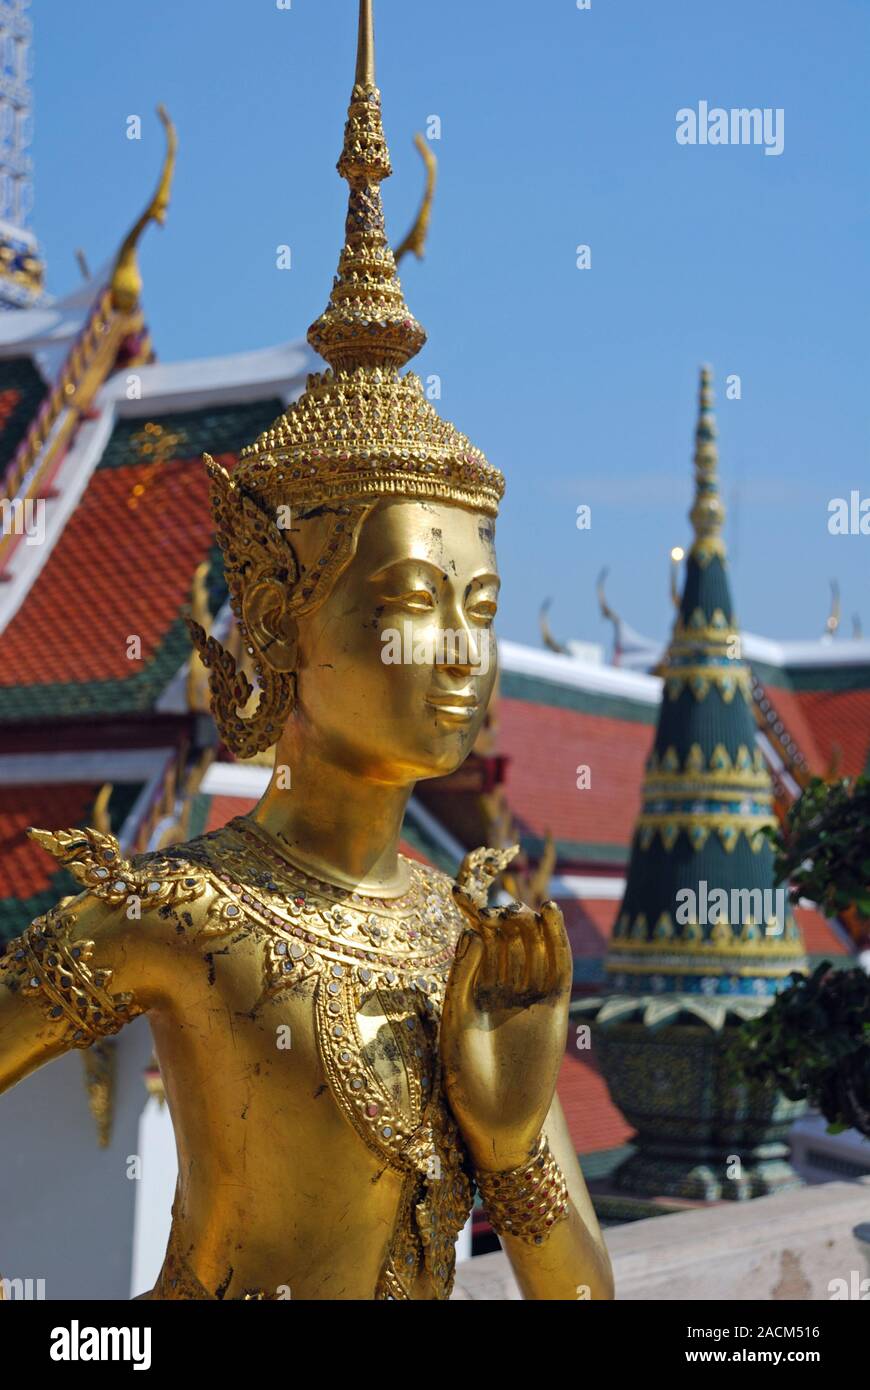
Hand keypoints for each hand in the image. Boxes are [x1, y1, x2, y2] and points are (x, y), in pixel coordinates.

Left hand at [440, 891, 571, 1173]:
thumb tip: (472, 932)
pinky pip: (557, 966)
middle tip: (499, 908)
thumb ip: (463, 978)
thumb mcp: (456, 1022)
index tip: (466, 895)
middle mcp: (500, 989)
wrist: (497, 1121)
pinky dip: (557, 939)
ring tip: (524, 905)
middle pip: (507, 940)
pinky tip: (550, 913)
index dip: (474, 919)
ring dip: (529, 923)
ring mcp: (528, 996)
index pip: (476, 942)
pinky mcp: (554, 1007)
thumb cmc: (466, 1078)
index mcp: (471, 990)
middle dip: (503, 920)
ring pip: (532, 947)